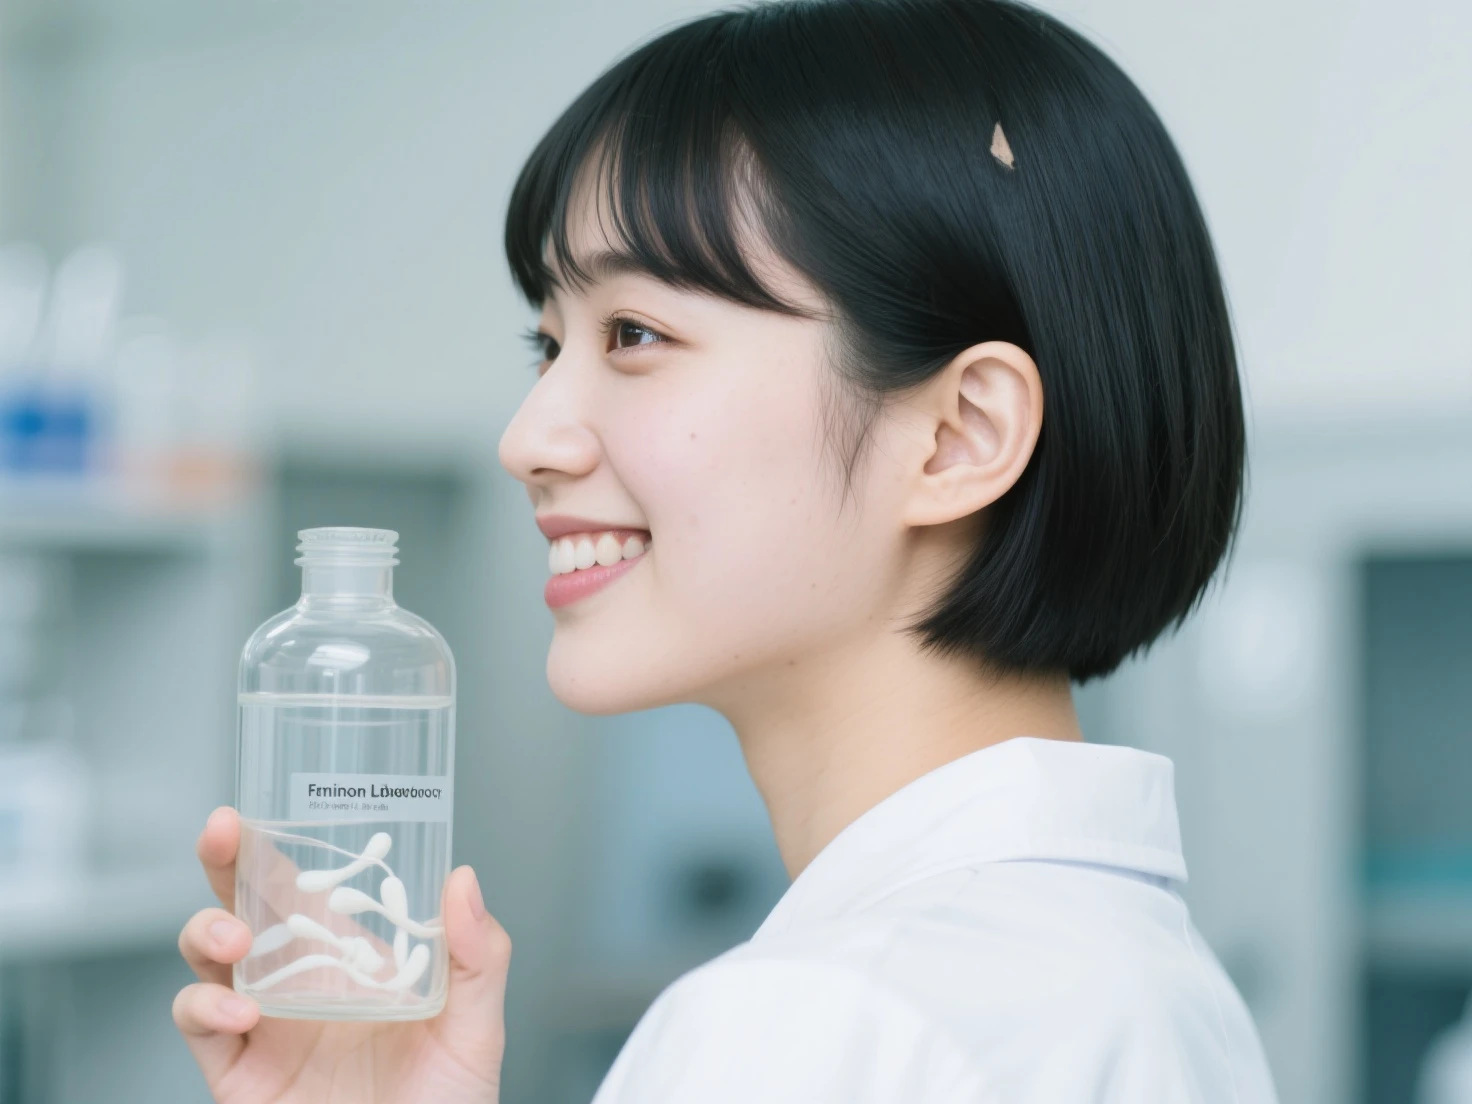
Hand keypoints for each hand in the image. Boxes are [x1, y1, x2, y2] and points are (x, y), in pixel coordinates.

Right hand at [173, 807, 510, 1102]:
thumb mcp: (476, 1027)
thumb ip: (476, 956)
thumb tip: (464, 878)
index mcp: (353, 959)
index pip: (311, 888)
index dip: (284, 845)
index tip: (271, 805)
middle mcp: (302, 983)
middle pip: (246, 905)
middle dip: (226, 862)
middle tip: (224, 831)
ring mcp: (265, 1027)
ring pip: (209, 960)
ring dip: (207, 932)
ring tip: (236, 939)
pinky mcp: (238, 1074)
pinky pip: (200, 1028)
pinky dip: (206, 1009)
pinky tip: (242, 1009)